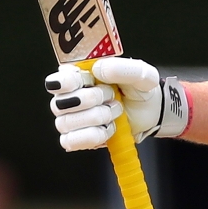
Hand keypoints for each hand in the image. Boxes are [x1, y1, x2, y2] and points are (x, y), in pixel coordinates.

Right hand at [45, 58, 188, 151]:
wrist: (151, 111)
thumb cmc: (139, 88)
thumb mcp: (140, 73)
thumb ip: (123, 68)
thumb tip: (99, 69)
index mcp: (77, 75)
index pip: (56, 80)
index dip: (67, 82)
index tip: (89, 80)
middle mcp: (68, 97)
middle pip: (61, 103)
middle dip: (92, 99)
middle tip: (113, 95)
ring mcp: (70, 119)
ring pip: (66, 123)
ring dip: (97, 117)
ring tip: (116, 110)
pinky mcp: (77, 138)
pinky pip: (72, 141)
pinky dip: (94, 135)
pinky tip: (110, 127)